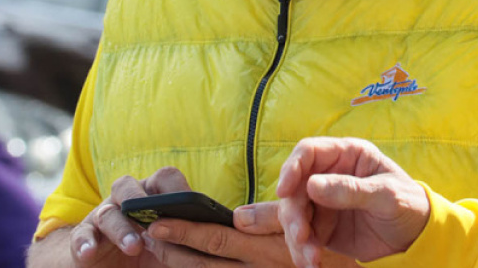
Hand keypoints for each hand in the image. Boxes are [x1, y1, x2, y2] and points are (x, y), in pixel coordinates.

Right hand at [69, 166, 190, 265]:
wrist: (111, 264)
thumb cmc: (150, 250)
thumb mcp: (170, 241)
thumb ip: (186, 233)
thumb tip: (213, 234)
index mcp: (151, 194)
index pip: (164, 178)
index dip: (177, 188)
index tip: (190, 205)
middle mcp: (125, 199)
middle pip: (130, 187)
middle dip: (142, 200)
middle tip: (158, 222)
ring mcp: (102, 216)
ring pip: (108, 213)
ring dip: (121, 229)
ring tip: (134, 247)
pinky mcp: (84, 238)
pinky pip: (82, 236)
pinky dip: (84, 244)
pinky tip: (89, 252)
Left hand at [143, 201, 359, 267]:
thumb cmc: (332, 254)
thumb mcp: (305, 233)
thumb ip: (271, 222)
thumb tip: (235, 216)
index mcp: (264, 250)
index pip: (214, 238)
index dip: (183, 229)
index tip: (156, 220)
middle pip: (202, 262)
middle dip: (171, 249)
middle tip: (145, 235)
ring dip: (181, 264)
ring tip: (158, 252)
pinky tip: (192, 267)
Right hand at [276, 137, 429, 267]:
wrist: (418, 239)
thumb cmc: (409, 204)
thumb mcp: (386, 195)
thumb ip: (351, 189)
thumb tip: (312, 185)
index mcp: (348, 155)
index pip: (309, 152)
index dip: (292, 167)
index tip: (284, 190)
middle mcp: (331, 175)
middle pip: (295, 187)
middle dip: (293, 213)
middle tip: (300, 235)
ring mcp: (325, 202)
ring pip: (294, 214)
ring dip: (296, 236)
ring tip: (310, 257)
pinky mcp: (323, 228)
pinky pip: (302, 236)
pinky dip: (302, 250)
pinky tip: (311, 263)